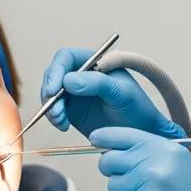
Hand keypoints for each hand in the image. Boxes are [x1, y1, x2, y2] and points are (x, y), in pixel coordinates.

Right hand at [40, 47, 178, 137]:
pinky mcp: (70, 109)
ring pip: (50, 93)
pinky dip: (54, 117)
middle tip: (55, 110)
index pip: (66, 58)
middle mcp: (81, 74)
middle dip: (49, 92)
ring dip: (51, 107)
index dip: (56, 70)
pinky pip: (54, 110)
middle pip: (53, 75)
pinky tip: (63, 126)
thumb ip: (98, 83)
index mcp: (94, 61)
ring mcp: (74, 92)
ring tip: (61, 121)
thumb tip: (68, 80)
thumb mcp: (121, 93)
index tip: (54, 89)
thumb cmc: (136, 108)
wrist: (140, 132)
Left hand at [92, 127, 190, 190]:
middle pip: (109, 162)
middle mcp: (153, 167)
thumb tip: (122, 150)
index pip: (122, 136)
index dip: (105, 138)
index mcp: (165, 149)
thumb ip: (155, 153)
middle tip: (133, 179)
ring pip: (114, 187)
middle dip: (115, 170)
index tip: (96, 140)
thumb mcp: (186, 163)